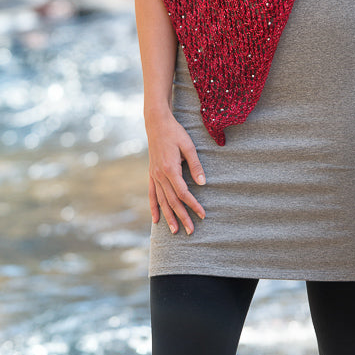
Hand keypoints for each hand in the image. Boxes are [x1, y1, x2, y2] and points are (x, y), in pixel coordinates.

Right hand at [145, 107, 205, 234]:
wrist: (156, 123)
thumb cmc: (175, 133)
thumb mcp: (188, 146)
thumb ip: (195, 165)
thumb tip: (203, 183)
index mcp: (170, 168)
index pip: (183, 193)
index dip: (193, 205)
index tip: (202, 214)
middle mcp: (160, 175)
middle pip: (172, 201)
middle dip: (182, 217)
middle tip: (191, 231)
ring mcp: (154, 175)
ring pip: (162, 201)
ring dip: (169, 217)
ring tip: (175, 231)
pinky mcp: (151, 174)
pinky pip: (152, 194)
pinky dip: (154, 207)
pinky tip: (156, 220)